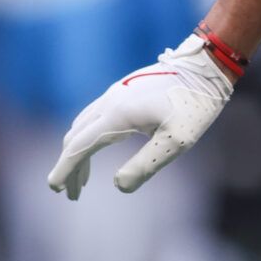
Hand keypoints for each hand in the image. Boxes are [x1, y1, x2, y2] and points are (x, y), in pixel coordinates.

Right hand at [47, 33, 234, 198]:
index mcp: (118, 115)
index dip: (65, 169)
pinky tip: (98, 148)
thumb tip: (118, 186)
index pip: (79, 146)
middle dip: (69, 166)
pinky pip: (93, 116)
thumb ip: (145, 165)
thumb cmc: (195, 105)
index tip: (54, 189)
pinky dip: (87, 137)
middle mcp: (110, 102)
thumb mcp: (176, 142)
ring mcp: (115, 93)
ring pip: (82, 125)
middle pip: (75, 137)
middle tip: (71, 193)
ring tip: (83, 179)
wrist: (206, 67)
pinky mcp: (123, 90)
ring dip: (77, 152)